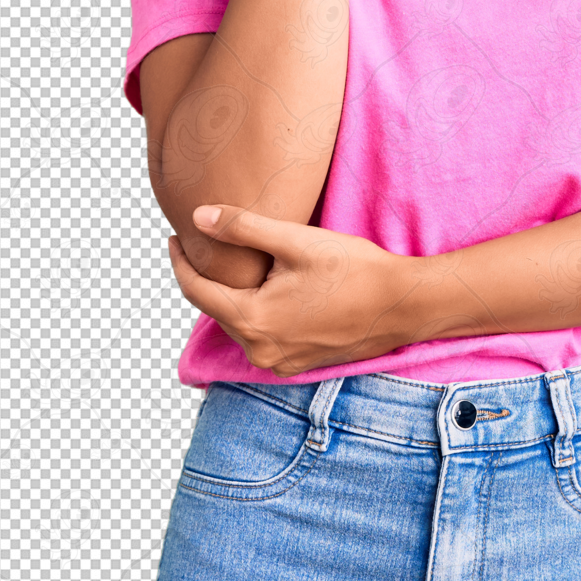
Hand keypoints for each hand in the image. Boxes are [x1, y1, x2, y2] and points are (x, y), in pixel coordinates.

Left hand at [167, 205, 413, 377]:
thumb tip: (198, 217)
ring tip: (235, 266)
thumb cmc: (355, 270)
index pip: (197, 291)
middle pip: (217, 309)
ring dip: (234, 297)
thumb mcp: (297, 241)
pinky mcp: (297, 364)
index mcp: (254, 320)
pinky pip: (262, 338)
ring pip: (240, 324)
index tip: (177, 237)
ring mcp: (280, 362)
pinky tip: (268, 291)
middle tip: (204, 245)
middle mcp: (261, 350)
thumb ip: (243, 228)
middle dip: (208, 278)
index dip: (181, 261)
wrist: (403, 304)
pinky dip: (257, 314)